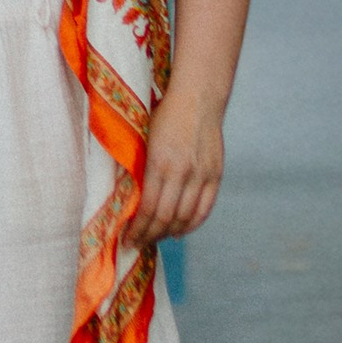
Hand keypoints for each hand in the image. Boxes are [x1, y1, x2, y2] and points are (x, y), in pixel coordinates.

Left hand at [126, 85, 224, 250]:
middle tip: (138, 244)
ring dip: (169, 233)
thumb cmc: (164, 115)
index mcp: (158, 163)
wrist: (198, 98)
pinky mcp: (215, 175)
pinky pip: (204, 209)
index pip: (147, 208)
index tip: (126, 239)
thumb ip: (140, 167)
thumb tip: (128, 198)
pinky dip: (191, 224)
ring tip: (156, 239)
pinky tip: (179, 231)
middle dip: (149, 235)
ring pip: (185, 217)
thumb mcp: (144, 138)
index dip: (137, 229)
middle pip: (165, 217)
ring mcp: (201, 175)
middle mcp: (181, 172)